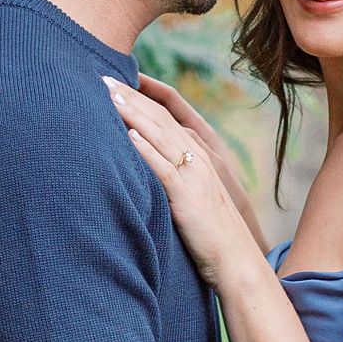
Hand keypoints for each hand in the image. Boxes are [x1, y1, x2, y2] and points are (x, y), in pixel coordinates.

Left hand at [106, 77, 266, 286]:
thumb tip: (150, 167)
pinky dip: (146, 152)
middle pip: (162, 120)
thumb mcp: (197, 200)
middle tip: (104, 78)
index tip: (119, 83)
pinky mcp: (188, 199)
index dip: (144, 97)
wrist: (239, 263)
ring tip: (110, 96)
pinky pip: (164, 170)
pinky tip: (128, 137)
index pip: (169, 117)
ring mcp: (195, 178)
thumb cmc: (214, 237)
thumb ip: (179, 180)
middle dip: (133, 97)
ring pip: (161, 138)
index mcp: (201, 158)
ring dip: (134, 115)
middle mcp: (199, 161)